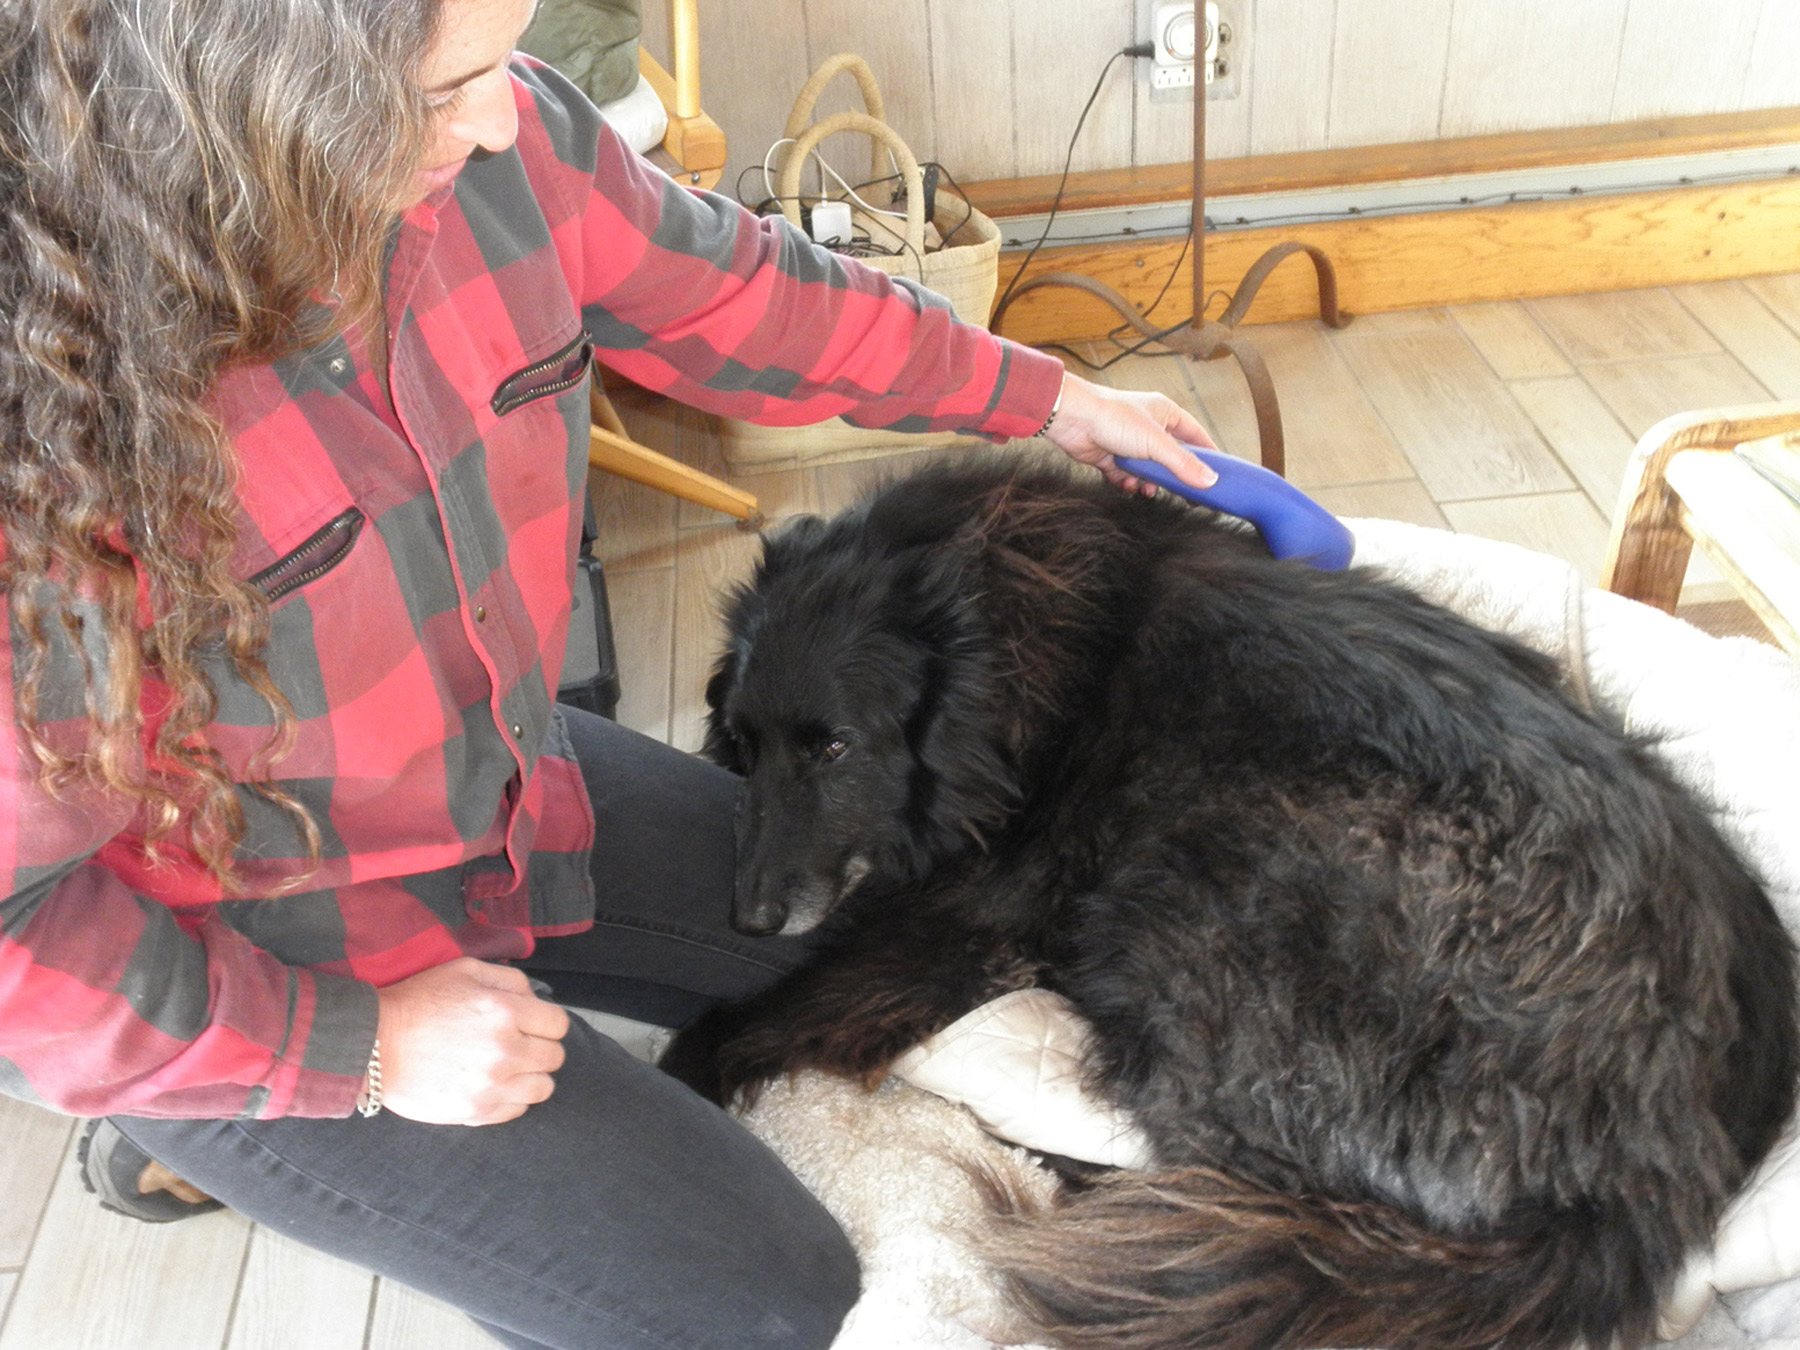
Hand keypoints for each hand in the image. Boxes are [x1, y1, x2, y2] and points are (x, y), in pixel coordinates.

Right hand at [374, 958, 570, 1125]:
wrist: (374, 1044)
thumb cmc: (419, 1002)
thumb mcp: (465, 971)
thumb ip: (509, 980)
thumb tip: (535, 1001)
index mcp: (506, 1012)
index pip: (558, 1025)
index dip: (546, 1023)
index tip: (531, 1025)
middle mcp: (506, 1050)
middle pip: (554, 1058)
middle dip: (540, 1048)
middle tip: (517, 1045)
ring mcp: (492, 1085)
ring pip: (543, 1088)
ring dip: (530, 1076)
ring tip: (507, 1068)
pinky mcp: (475, 1111)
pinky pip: (517, 1110)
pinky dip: (510, 1099)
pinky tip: (491, 1085)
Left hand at [1042, 373, 1220, 495]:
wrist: (1073, 420)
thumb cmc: (1113, 417)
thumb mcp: (1156, 443)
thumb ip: (1183, 463)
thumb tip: (1209, 481)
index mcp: (1166, 413)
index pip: (1195, 435)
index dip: (1207, 455)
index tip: (1218, 475)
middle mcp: (1149, 427)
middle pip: (1171, 457)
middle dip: (1174, 476)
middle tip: (1185, 495)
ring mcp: (1129, 442)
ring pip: (1148, 470)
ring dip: (1148, 482)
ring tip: (1147, 489)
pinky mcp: (1111, 456)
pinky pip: (1125, 475)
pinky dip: (1126, 482)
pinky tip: (1126, 484)